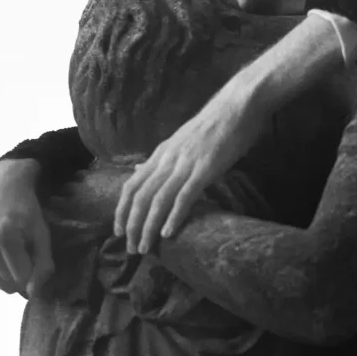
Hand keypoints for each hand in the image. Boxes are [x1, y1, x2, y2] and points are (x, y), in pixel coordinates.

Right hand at [0, 159, 54, 297]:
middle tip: (26, 268)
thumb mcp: (42, 233)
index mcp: (5, 235)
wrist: (1, 182)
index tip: (36, 272)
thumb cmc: (27, 209)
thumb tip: (33, 293)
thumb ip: (43, 264)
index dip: (31, 280)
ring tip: (13, 262)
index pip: (19, 278)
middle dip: (18, 281)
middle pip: (3, 280)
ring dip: (4, 277)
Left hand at [114, 90, 263, 252]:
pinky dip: (174, 216)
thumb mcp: (179, 141)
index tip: (120, 232)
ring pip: (157, 200)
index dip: (123, 211)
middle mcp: (167, 160)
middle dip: (132, 226)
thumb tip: (138, 170)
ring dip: (149, 227)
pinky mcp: (204, 169)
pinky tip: (168, 234)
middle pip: (140, 197)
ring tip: (145, 248)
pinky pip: (184, 196)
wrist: (236, 106)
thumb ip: (160, 160)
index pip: (132, 186)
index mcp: (160, 154)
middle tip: (131, 249)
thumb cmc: (214, 125)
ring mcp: (185, 164)